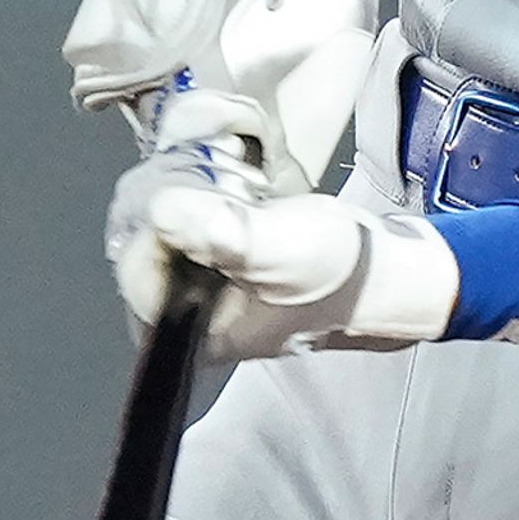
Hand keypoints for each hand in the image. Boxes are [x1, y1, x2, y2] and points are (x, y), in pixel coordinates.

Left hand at [108, 172, 457, 362]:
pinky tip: (238, 186)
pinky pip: (179, 215)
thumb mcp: (283, 250)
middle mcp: (182, 314)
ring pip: (157, 222)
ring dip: (193, 188)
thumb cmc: (342, 273)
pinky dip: (203, 188)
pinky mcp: (208, 257)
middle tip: (230, 188)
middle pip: (139, 242)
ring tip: (240, 188)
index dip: (161, 222)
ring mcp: (193, 284)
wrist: (383, 269)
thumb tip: (161, 210)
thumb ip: (222, 234)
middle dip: (181, 200)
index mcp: (190, 333)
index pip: (135, 269)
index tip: (202, 194)